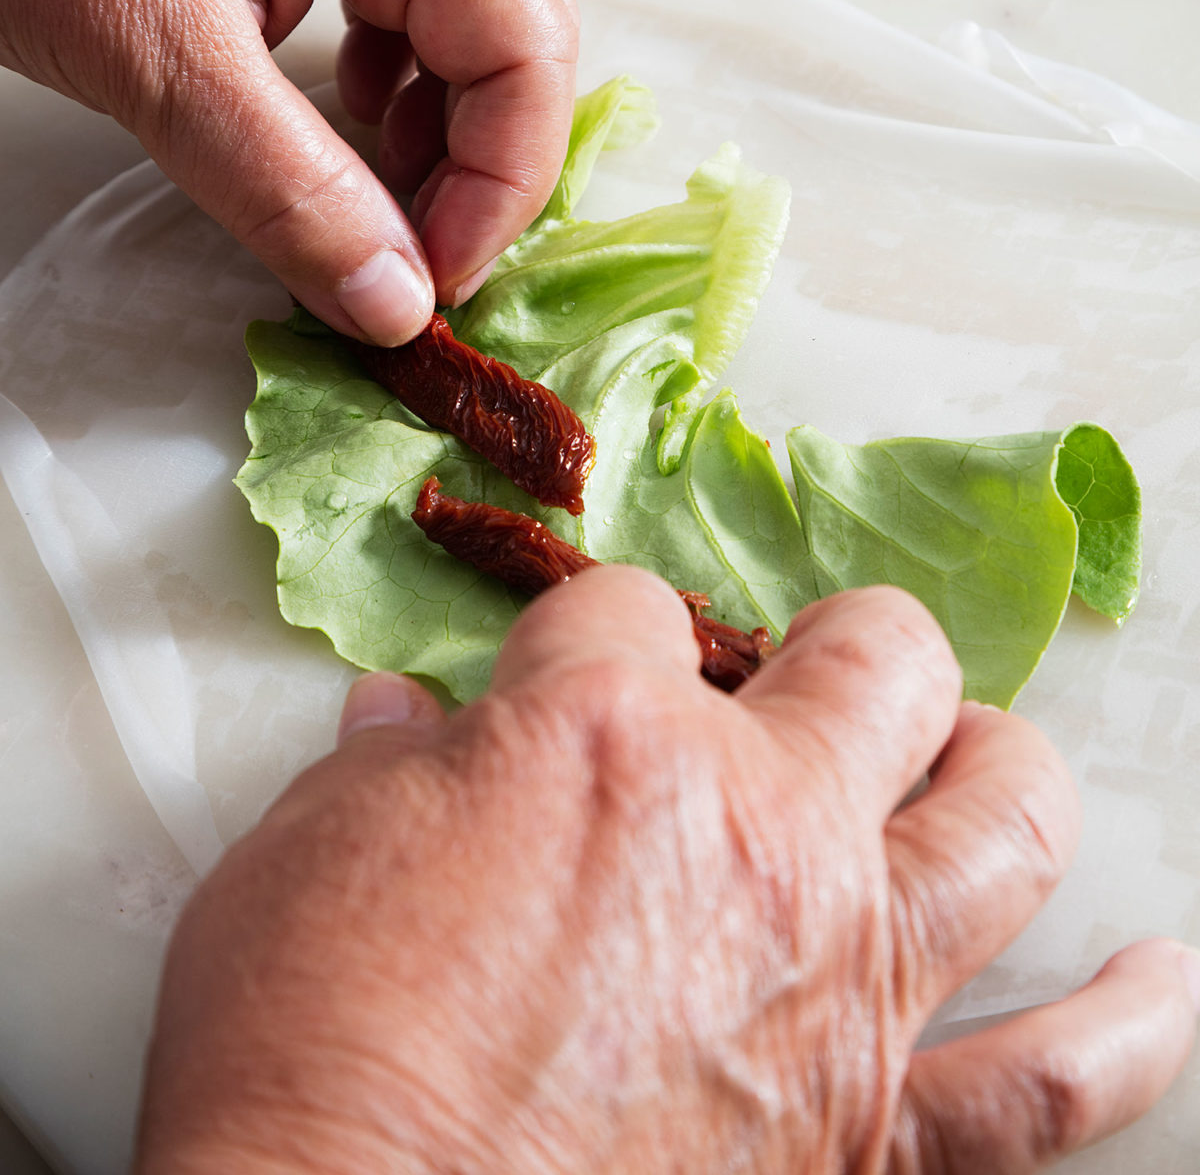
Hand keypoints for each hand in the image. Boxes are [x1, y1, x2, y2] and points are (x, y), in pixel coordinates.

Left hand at [0, 0, 577, 341]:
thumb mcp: (153, 54)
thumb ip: (287, 188)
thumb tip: (392, 298)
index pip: (524, 39)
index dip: (503, 177)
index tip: (435, 276)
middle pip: (520, 25)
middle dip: (491, 156)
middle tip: (424, 258)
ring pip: (470, 16)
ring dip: (451, 124)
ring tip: (389, 203)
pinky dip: (400, 82)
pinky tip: (351, 121)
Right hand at [135, 574, 1198, 1174]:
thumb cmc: (301, 1057)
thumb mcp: (298, 863)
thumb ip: (382, 776)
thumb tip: (399, 728)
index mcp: (603, 734)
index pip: (625, 607)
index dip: (587, 635)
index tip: (558, 683)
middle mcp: (752, 828)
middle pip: (870, 659)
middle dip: (835, 648)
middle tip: (798, 681)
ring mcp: (834, 976)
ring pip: (1001, 816)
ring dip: (994, 767)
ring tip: (977, 756)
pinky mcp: (867, 1132)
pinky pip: (1041, 1085)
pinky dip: (1122, 1028)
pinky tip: (1158, 984)